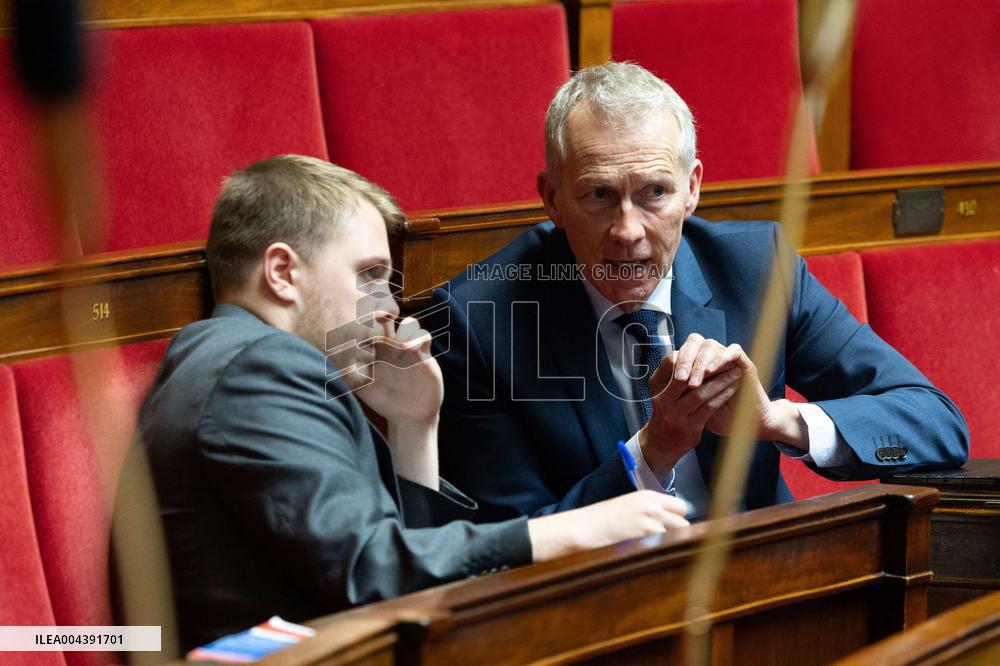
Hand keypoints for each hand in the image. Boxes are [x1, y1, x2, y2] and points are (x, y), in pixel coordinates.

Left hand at [356, 313, 442, 426]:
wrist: (407, 413)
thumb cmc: (380, 398)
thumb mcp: (359, 384)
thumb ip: (348, 371)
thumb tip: (328, 361)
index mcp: (373, 345)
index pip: (368, 322)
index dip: (364, 315)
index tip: (356, 321)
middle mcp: (390, 343)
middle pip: (390, 316)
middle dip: (385, 311)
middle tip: (377, 317)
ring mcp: (407, 347)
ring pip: (409, 323)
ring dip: (405, 327)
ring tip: (401, 343)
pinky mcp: (423, 354)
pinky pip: (424, 336)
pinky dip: (418, 338)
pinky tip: (410, 350)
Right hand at [527, 490, 688, 561]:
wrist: (582, 528)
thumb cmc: (600, 520)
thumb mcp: (627, 507)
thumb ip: (649, 512)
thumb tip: (668, 525)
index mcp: (647, 496)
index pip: (680, 507)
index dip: (677, 520)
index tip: (672, 529)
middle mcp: (652, 505)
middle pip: (684, 521)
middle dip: (678, 533)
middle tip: (663, 542)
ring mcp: (649, 520)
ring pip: (678, 535)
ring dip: (670, 543)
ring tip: (653, 549)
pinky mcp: (645, 535)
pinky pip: (666, 544)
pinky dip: (660, 551)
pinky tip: (646, 553)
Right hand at [637, 334, 744, 477]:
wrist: (659, 444)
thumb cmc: (665, 414)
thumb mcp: (663, 395)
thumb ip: (675, 379)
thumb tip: (693, 357)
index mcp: (658, 391)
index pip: (676, 368)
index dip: (694, 360)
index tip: (711, 353)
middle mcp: (665, 403)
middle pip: (690, 381)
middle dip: (712, 370)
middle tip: (729, 361)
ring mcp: (677, 417)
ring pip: (702, 395)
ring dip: (722, 383)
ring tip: (735, 374)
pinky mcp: (689, 429)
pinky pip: (709, 409)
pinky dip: (722, 397)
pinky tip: (731, 391)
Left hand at [675, 337, 805, 448]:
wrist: (741, 426)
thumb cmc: (713, 417)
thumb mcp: (690, 406)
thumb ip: (676, 394)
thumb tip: (654, 388)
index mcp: (698, 362)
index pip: (683, 347)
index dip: (676, 359)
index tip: (670, 379)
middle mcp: (712, 356)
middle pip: (695, 341)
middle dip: (686, 360)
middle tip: (681, 378)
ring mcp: (727, 357)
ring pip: (711, 345)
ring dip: (700, 362)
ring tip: (694, 381)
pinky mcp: (744, 362)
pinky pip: (734, 351)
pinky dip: (720, 358)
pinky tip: (710, 371)